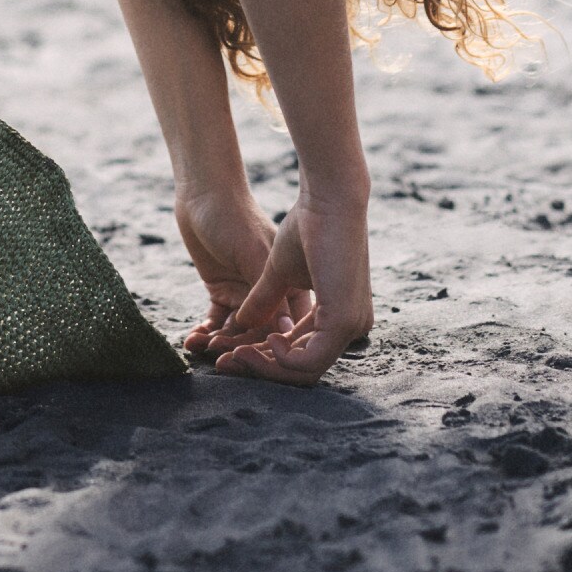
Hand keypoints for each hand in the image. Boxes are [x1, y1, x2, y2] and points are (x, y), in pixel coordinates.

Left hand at [172, 186, 298, 359]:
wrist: (203, 192)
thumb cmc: (233, 217)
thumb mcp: (251, 252)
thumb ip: (266, 291)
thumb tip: (284, 332)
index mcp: (289, 286)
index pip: (285, 329)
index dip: (268, 347)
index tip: (248, 358)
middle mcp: (270, 295)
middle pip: (259, 336)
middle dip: (239, 348)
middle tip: (218, 356)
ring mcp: (246, 295)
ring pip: (236, 332)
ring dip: (218, 342)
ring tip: (199, 345)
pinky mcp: (223, 292)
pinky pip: (216, 322)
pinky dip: (205, 332)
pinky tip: (191, 339)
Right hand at [212, 191, 371, 385]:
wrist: (327, 199)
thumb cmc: (307, 224)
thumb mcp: (278, 270)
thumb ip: (264, 299)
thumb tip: (242, 325)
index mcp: (336, 315)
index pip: (299, 353)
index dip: (261, 357)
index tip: (227, 352)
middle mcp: (348, 327)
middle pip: (299, 369)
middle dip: (257, 368)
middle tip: (222, 363)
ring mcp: (349, 326)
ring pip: (303, 371)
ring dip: (264, 367)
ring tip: (232, 353)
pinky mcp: (344, 321)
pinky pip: (311, 362)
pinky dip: (283, 359)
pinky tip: (266, 339)